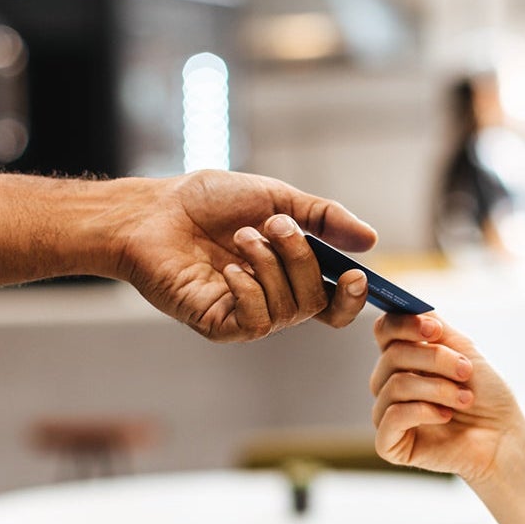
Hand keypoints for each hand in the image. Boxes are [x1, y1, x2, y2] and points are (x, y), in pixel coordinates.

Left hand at [111, 170, 377, 341]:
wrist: (154, 211)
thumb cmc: (207, 203)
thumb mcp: (275, 198)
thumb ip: (323, 217)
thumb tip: (370, 240)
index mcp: (290, 274)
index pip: (334, 302)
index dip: (352, 297)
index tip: (356, 276)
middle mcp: (273, 299)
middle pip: (317, 302)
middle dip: (302, 259)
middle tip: (275, 225)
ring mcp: (246, 314)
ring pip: (289, 310)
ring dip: (270, 265)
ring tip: (241, 237)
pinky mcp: (218, 325)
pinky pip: (255, 321)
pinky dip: (249, 290)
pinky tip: (228, 268)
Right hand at [370, 314, 524, 484]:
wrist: (504, 436)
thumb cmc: (487, 395)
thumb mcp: (463, 350)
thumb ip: (433, 325)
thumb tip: (408, 303)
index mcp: (405, 359)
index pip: (385, 331)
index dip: (405, 324)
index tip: (435, 330)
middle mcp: (390, 384)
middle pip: (392, 355)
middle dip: (435, 360)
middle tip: (466, 371)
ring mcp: (387, 414)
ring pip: (395, 385)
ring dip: (438, 389)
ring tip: (465, 399)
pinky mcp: (390, 444)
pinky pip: (392, 418)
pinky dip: (423, 412)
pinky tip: (445, 417)